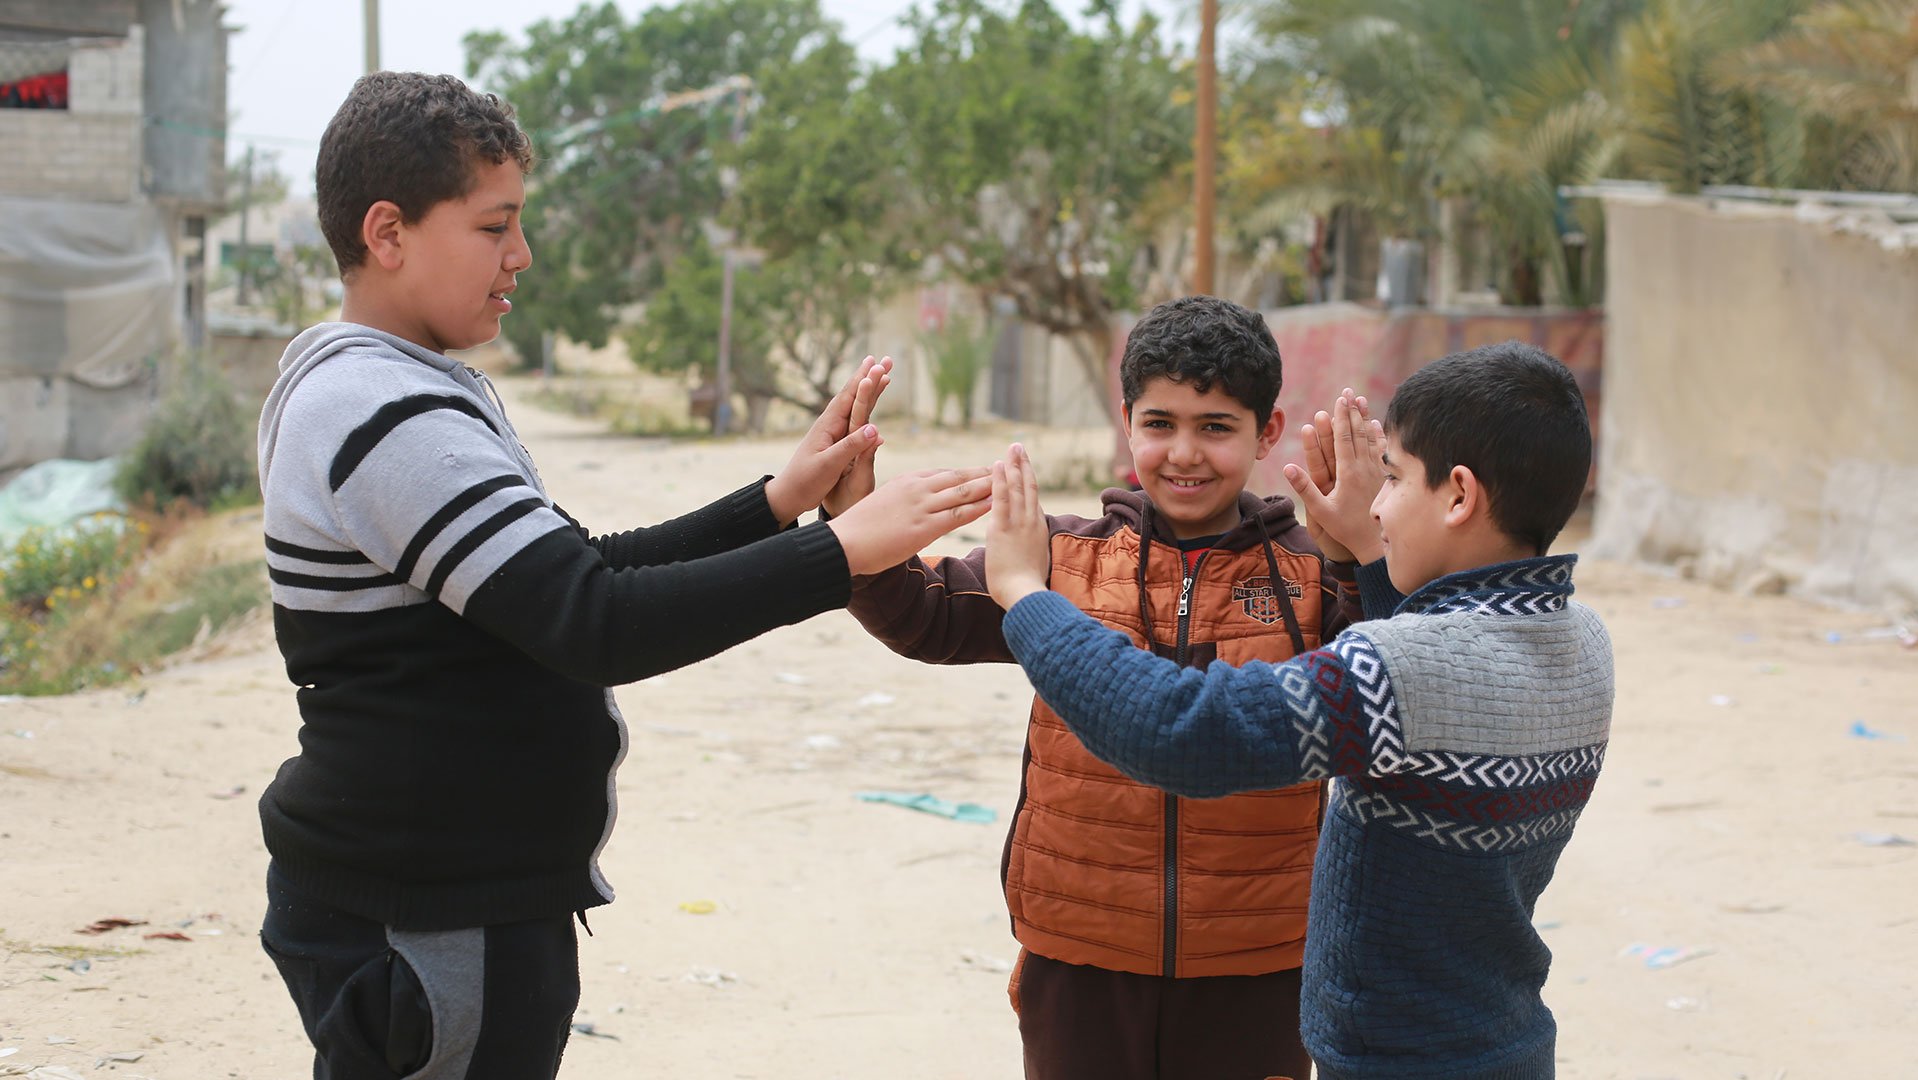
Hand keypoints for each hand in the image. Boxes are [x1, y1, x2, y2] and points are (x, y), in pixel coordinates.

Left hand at [821, 356, 890, 517]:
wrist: (790, 495)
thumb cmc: (806, 481)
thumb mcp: (828, 465)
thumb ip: (850, 446)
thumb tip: (875, 428)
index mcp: (828, 426)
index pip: (848, 397)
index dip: (863, 380)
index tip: (876, 363)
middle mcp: (831, 424)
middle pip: (853, 395)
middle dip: (869, 377)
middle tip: (885, 360)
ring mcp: (833, 432)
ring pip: (856, 406)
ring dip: (870, 389)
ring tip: (883, 375)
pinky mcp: (836, 442)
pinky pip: (855, 420)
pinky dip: (866, 408)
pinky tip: (871, 405)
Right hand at [827, 466, 992, 575]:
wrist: (844, 543)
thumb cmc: (858, 528)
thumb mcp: (881, 504)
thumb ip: (899, 501)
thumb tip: (906, 507)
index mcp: (906, 482)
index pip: (943, 474)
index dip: (966, 472)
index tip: (983, 470)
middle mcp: (917, 489)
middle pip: (958, 478)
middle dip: (984, 473)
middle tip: (1006, 469)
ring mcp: (921, 507)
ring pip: (963, 493)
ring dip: (988, 487)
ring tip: (1010, 483)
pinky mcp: (924, 528)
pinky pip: (958, 515)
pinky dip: (978, 508)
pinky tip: (995, 505)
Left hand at [986, 443, 1050, 609]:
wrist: (1025, 594)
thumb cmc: (1026, 586)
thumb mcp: (1034, 561)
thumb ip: (1029, 547)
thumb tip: (1026, 546)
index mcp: (1037, 528)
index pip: (1032, 499)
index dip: (1029, 480)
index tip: (1024, 466)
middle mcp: (1031, 521)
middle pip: (1029, 487)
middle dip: (1023, 465)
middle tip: (1019, 447)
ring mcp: (1019, 523)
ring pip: (1018, 488)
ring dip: (1013, 465)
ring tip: (1011, 448)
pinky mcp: (1003, 528)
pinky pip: (1001, 499)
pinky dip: (999, 480)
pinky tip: (996, 465)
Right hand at [1282, 389, 1384, 563]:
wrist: (1377, 543)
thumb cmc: (1346, 529)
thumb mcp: (1321, 512)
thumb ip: (1305, 489)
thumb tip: (1287, 467)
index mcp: (1348, 473)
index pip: (1344, 438)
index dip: (1340, 417)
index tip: (1338, 400)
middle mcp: (1365, 468)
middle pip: (1358, 433)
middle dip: (1352, 411)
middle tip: (1348, 392)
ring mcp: (1377, 471)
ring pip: (1371, 438)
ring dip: (1365, 418)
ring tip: (1361, 401)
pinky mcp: (1385, 477)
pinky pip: (1382, 450)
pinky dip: (1379, 435)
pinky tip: (1377, 425)